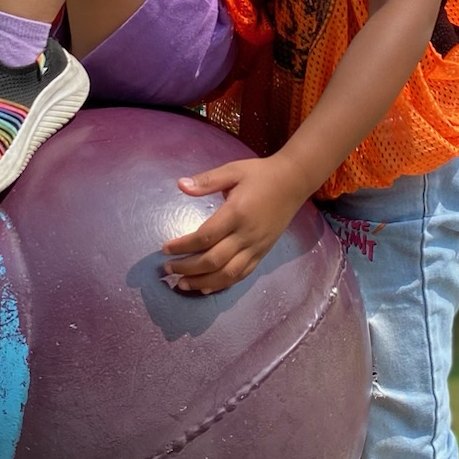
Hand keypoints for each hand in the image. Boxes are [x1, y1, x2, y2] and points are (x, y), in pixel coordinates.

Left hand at [162, 154, 312, 293]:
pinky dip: (223, 284)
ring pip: (228, 274)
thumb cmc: (260, 175)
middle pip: (213, 260)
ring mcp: (256, 247)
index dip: (182, 246)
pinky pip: (242, 275)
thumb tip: (180, 184)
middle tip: (167, 269)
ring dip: (203, 282)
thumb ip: (206, 180)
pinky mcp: (262, 253)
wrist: (293, 182)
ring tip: (182, 284)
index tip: (165, 249)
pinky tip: (207, 287)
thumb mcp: (233, 171)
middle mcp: (246, 235)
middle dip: (187, 268)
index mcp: (236, 213)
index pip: (205, 236)